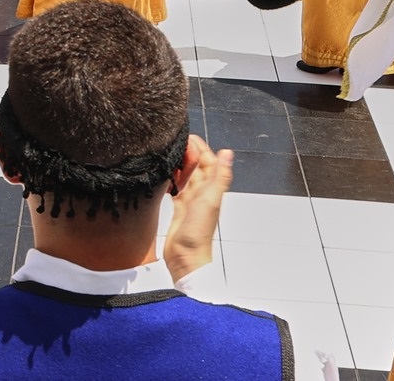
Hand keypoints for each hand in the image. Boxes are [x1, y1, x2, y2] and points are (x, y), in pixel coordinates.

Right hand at [161, 135, 233, 279]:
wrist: (186, 257)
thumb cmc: (199, 232)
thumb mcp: (211, 199)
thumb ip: (220, 176)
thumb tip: (228, 153)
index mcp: (211, 189)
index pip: (207, 162)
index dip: (200, 148)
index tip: (189, 135)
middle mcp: (202, 194)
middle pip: (196, 167)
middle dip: (188, 153)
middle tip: (175, 140)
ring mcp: (190, 201)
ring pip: (186, 177)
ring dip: (180, 164)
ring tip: (169, 152)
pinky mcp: (179, 209)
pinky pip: (176, 189)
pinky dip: (172, 180)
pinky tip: (165, 174)